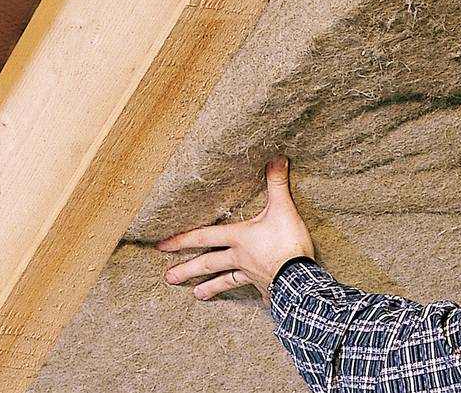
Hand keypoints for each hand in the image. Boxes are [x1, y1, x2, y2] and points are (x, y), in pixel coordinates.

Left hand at [158, 156, 313, 305]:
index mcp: (238, 238)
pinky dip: (257, 295)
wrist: (299, 277)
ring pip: (226, 281)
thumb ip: (277, 183)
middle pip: (208, 264)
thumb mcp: (282, 208)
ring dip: (210, 287)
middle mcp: (239, 258)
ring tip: (196, 295)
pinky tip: (259, 301)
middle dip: (187, 270)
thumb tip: (276, 157)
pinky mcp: (265, 287)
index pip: (204, 237)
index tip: (161, 246)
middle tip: (168, 277)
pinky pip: (257, 291)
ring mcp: (251, 275)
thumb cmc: (286, 242)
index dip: (182, 239)